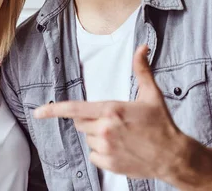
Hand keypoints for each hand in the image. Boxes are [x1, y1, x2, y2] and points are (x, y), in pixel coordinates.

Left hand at [33, 45, 186, 179]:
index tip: (37, 112)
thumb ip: (141, 69)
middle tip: (112, 120)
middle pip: (80, 122)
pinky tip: (120, 149)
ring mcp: (106, 148)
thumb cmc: (162, 124)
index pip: (74, 109)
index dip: (53, 110)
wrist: (174, 156)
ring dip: (97, 136)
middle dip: (90, 120)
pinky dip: (102, 153)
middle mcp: (105, 129)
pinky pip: (94, 156)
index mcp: (111, 110)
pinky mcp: (109, 164)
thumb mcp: (152, 94)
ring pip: (88, 139)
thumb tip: (142, 47)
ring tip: (121, 136)